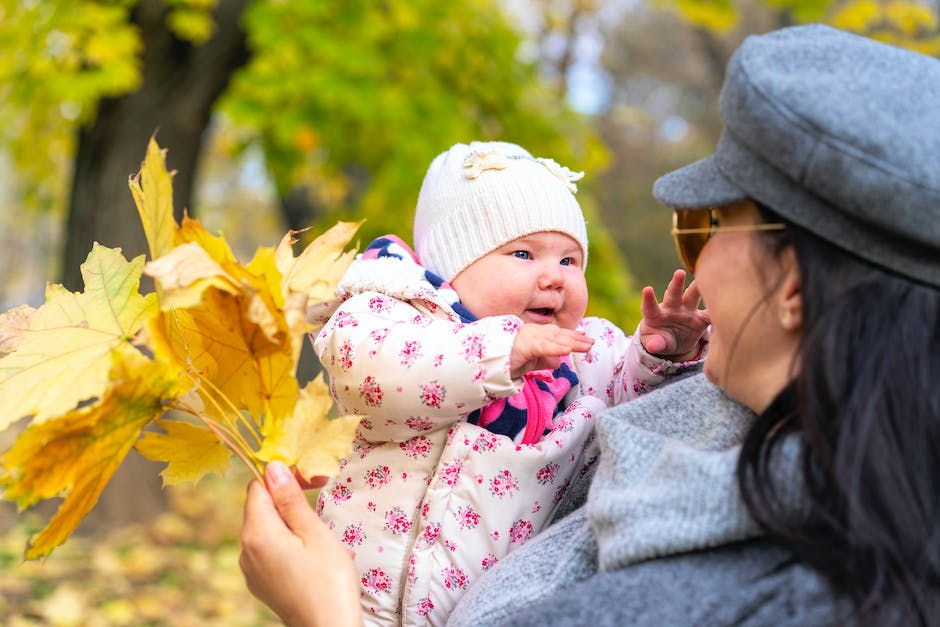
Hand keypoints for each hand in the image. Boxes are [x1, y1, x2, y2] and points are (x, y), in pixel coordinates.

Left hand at [240, 461, 361, 626]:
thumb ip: (290, 499)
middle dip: (291, 502)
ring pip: (270, 531)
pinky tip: (319, 557)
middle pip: (262, 509)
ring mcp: (251, 571)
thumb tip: (273, 468)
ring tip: (327, 539)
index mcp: (256, 534)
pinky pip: (273, 553)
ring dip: (296, 525)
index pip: (258, 487)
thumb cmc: (328, 582)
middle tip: (323, 509)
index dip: (284, 477)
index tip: (312, 481)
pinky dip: (293, 546)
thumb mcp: (314, 532)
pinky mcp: (262, 585)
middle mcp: (245, 551)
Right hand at [509, 323, 593, 378]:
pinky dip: (557, 348)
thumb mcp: (528, 363)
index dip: (571, 336)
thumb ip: (543, 361)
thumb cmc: (504, 360)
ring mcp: (529, 338)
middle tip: (592, 342)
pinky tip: (568, 350)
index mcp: (534, 335)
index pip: (556, 335)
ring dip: (572, 343)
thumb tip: (558, 364)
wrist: (486, 360)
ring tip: (587, 346)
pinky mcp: (525, 346)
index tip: (585, 337)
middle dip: (576, 339)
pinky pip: (544, 347)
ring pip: (555, 340)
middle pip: (559, 336)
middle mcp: (533, 333)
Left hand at [638, 269, 709, 360]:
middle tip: (679, 273)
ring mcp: (688, 311)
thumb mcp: (655, 343)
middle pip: (673, 294)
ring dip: (697, 288)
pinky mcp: (701, 319)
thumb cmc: (659, 339)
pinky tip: (726, 302)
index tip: (647, 289)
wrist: (674, 341)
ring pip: (692, 296)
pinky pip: (710, 315)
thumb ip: (655, 344)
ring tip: (702, 280)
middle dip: (676, 283)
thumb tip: (653, 347)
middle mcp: (672, 308)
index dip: (648, 299)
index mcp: (656, 315)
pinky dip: (716, 311)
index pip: (650, 307)